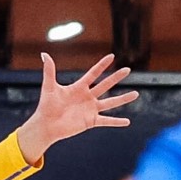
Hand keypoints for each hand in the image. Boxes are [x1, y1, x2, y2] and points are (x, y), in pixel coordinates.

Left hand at [15, 53, 137, 161]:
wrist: (46, 125)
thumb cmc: (46, 106)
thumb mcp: (49, 87)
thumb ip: (49, 71)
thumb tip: (44, 54)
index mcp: (79, 87)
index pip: (93, 73)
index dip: (102, 65)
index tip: (111, 56)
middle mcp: (87, 97)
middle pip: (105, 85)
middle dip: (116, 77)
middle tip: (127, 69)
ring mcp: (91, 109)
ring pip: (111, 102)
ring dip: (123, 99)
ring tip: (136, 94)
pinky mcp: (91, 121)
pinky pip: (107, 121)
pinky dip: (116, 122)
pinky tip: (127, 121)